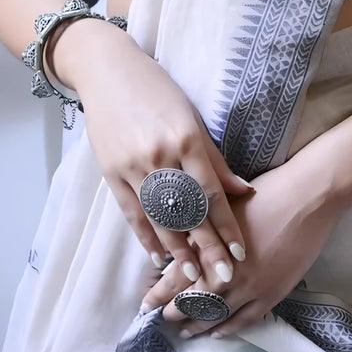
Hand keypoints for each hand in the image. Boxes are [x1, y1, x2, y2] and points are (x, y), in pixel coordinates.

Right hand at [50, 16, 255, 288]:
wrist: (107, 70)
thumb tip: (244, 192)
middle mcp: (160, 156)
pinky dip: (145, 237)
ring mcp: (132, 167)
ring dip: (176, 252)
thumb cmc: (158, 91)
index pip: (211, 193)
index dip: (225, 227)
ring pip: (158, 218)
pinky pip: (131, 213)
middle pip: (187, 213)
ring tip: (192, 278)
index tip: (239, 254)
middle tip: (220, 281)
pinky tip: (158, 257)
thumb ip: (215, 160)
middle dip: (206, 249)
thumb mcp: (193, 118)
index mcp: (186, 139)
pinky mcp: (110, 173)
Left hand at [139, 155, 339, 336]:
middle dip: (173, 313)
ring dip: (197, 325)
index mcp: (209, 250)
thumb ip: (201, 232)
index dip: (158, 294)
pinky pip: (244, 320)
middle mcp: (225, 274)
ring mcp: (249, 288)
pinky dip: (228, 328)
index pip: (175, 279)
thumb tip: (180, 247)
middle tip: (161, 320)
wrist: (307, 200)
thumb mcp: (222, 209)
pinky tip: (218, 332)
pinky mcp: (271, 294)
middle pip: (191, 301)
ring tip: (185, 330)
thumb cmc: (266, 195)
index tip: (145, 304)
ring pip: (215, 315)